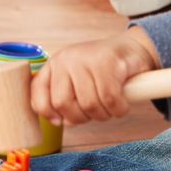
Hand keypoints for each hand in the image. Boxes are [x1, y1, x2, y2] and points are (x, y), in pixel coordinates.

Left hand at [30, 27, 159, 126]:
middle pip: (63, 103)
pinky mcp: (107, 62)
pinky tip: (121, 104)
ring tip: (110, 106)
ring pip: (89, 104)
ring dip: (103, 114)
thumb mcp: (76, 81)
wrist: (131, 49)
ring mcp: (85, 58)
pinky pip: (110, 100)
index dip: (47, 113)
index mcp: (54, 64)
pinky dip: (118, 109)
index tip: (60, 121)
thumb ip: (64, 98)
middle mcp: (65, 59)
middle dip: (81, 118)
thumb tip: (58, 121)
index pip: (38, 93)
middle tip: (94, 113)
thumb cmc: (102, 70)